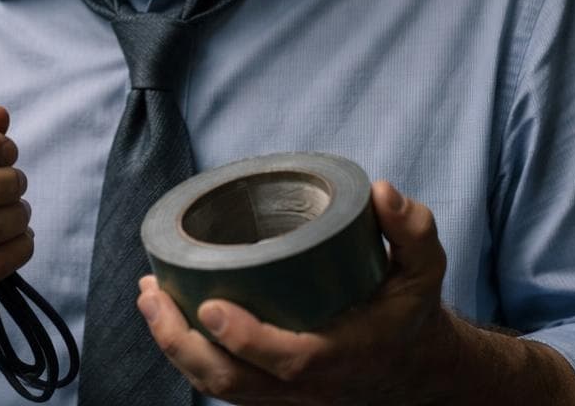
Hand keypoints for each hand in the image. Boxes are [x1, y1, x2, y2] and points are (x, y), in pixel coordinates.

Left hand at [136, 180, 456, 404]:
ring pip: (220, 387)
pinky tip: (167, 316)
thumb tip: (382, 191)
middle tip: (152, 294)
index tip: (211, 305)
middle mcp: (308, 387)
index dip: (247, 339)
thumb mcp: (424, 269)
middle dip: (182, 342)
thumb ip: (412, 230)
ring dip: (176, 347)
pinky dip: (188, 355)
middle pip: (233, 381)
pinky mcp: (272, 394)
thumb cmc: (410, 312)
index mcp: (342, 357)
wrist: (415, 368)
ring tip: (150, 297)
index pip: (289, 360)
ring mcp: (286, 397)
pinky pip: (222, 384)